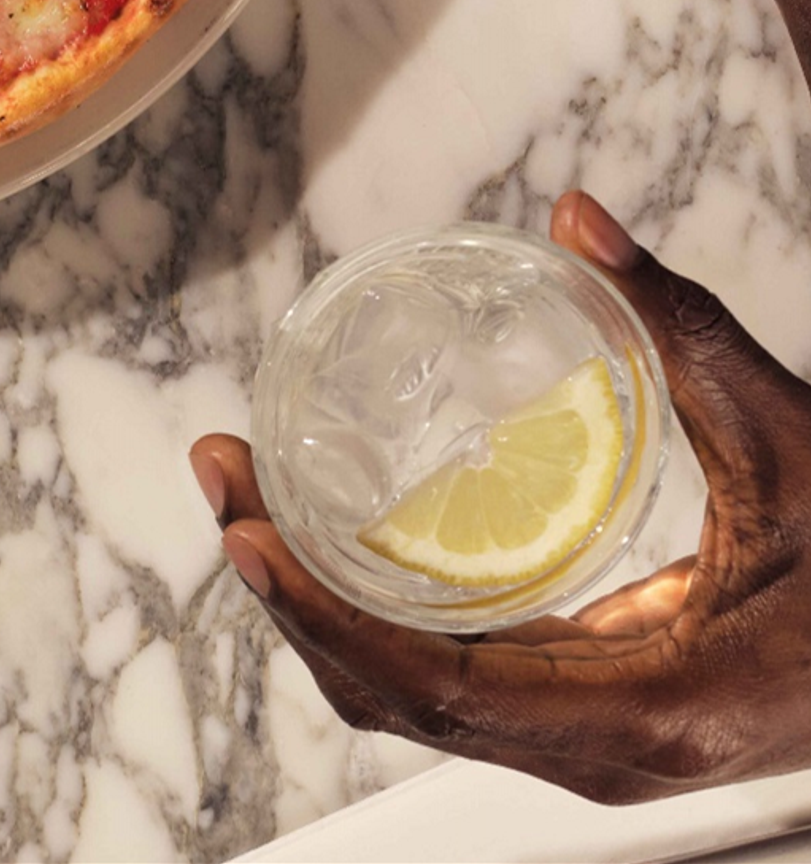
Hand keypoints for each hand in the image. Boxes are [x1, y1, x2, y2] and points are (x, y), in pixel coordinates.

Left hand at [192, 191, 810, 800]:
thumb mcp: (798, 447)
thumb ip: (684, 333)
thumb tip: (580, 222)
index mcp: (654, 710)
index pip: (439, 691)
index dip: (325, 617)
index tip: (246, 533)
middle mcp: (611, 752)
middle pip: (399, 699)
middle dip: (289, 593)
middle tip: (222, 470)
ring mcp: (602, 745)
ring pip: (419, 700)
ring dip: (319, 605)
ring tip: (249, 490)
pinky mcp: (600, 714)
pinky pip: (460, 683)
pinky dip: (381, 620)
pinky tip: (333, 536)